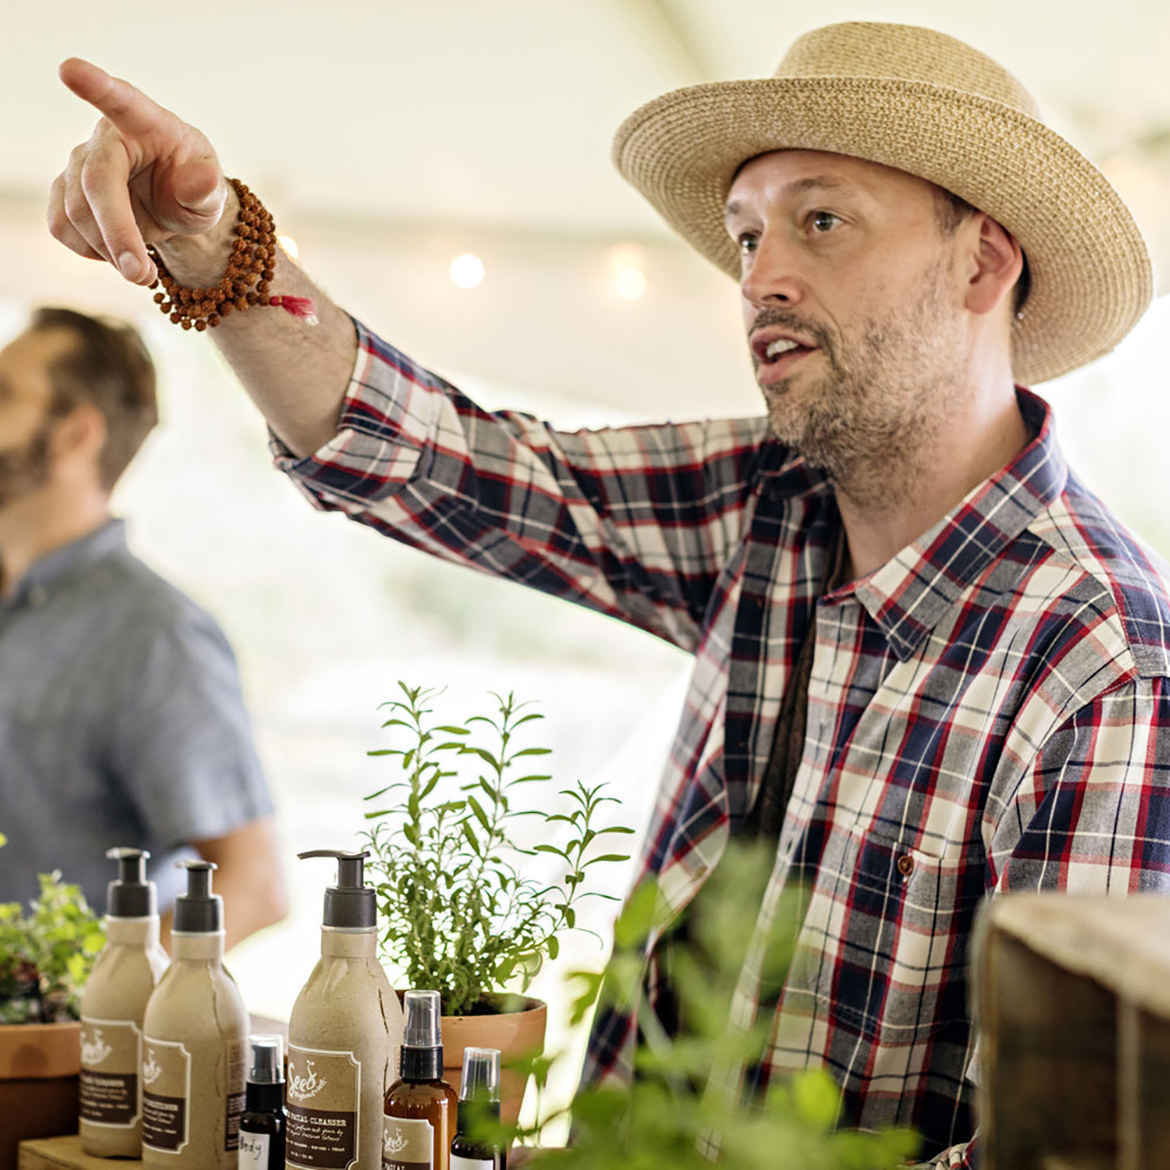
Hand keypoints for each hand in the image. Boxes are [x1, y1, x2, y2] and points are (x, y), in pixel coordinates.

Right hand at [49, 58, 228, 285]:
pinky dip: (90, 251)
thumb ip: (207, 190)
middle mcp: (105, 138)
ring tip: (143, 268)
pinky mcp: (63, 191)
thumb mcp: (212, 193)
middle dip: (116, 234)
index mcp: (147, 124)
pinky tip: (115, 249)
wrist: (175, 206)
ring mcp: (78, 163)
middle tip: (142, 276)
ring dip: (109, 251)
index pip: (121, 101)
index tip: (70, 69)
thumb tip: (202, 183)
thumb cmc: (195, 189)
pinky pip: (62, 227)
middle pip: (94, 185)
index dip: (95, 86)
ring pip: (75, 212)